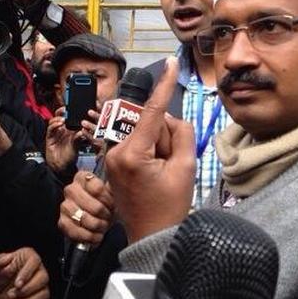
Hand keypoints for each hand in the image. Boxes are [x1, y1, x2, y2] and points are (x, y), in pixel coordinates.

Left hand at [0, 247, 50, 298]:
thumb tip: (8, 258)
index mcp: (26, 257)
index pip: (35, 261)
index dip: (27, 273)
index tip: (17, 284)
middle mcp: (35, 270)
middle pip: (43, 278)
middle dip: (26, 290)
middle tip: (10, 295)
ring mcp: (38, 285)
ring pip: (44, 293)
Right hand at [45, 107, 100, 172]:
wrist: (62, 166)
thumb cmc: (70, 156)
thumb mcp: (77, 145)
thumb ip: (79, 137)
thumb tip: (83, 129)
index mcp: (70, 129)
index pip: (70, 117)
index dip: (71, 111)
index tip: (75, 107)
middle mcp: (63, 129)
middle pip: (61, 116)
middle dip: (63, 111)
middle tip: (66, 109)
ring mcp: (56, 132)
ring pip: (54, 120)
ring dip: (58, 118)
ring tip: (63, 119)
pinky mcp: (50, 137)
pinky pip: (50, 128)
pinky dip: (54, 125)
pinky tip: (59, 124)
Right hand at [59, 171, 114, 245]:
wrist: (99, 219)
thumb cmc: (106, 204)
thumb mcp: (112, 193)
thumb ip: (113, 188)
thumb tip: (116, 186)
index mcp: (82, 178)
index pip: (98, 189)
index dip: (109, 200)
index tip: (113, 205)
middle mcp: (70, 189)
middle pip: (94, 207)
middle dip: (105, 215)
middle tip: (109, 217)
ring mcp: (65, 206)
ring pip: (85, 220)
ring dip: (99, 226)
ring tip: (104, 226)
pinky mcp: (62, 222)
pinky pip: (77, 232)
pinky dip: (90, 237)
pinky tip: (97, 236)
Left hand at [105, 57, 195, 242]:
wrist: (152, 236)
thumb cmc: (170, 206)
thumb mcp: (186, 168)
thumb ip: (182, 133)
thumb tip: (170, 119)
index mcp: (132, 153)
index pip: (153, 111)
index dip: (164, 85)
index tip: (171, 62)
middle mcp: (116, 150)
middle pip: (151, 123)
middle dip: (167, 137)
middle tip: (171, 166)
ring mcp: (112, 155)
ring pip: (146, 131)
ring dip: (160, 145)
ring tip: (162, 173)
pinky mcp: (114, 159)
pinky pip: (139, 141)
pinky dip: (152, 150)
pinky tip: (155, 171)